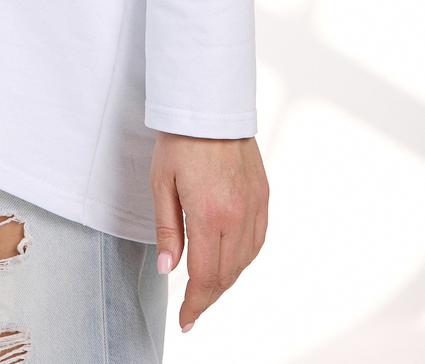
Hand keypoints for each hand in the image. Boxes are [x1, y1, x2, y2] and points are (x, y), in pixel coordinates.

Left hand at [150, 131, 267, 332]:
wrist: (211, 105)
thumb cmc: (180, 140)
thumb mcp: (161, 183)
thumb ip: (167, 230)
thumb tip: (168, 269)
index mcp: (209, 216)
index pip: (205, 277)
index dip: (195, 304)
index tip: (186, 320)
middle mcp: (237, 216)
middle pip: (227, 275)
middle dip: (208, 297)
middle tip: (192, 309)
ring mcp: (254, 206)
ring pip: (245, 261)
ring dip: (227, 280)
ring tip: (208, 288)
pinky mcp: (264, 195)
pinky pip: (258, 240)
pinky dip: (245, 258)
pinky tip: (232, 261)